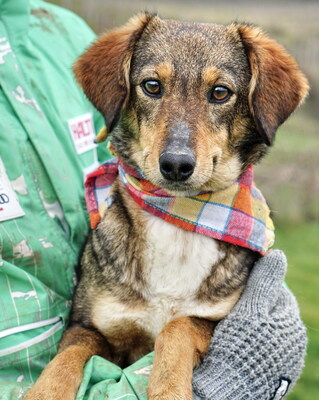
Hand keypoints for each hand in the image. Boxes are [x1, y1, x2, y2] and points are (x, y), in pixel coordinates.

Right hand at [192, 250, 306, 399]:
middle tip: (234, 302)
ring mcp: (286, 359)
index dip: (257, 283)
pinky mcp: (275, 372)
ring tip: (234, 322)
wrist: (231, 389)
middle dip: (256, 303)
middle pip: (273, 310)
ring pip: (269, 328)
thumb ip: (265, 281)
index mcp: (291, 322)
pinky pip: (266, 346)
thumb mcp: (251, 308)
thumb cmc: (239, 345)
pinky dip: (255, 339)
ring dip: (255, 322)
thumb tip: (278, 254)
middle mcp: (294, 341)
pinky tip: (240, 341)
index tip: (239, 283)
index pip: (277, 291)